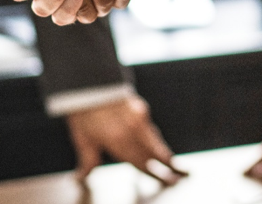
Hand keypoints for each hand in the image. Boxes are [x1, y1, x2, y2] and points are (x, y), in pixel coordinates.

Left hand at [65, 94, 187, 184]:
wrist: (87, 80)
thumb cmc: (82, 110)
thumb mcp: (82, 137)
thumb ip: (88, 160)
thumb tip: (82, 176)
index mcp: (119, 141)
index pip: (142, 163)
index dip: (155, 174)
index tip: (167, 180)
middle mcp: (133, 130)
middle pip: (155, 153)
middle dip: (167, 165)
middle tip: (179, 175)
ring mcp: (139, 117)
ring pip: (155, 140)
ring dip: (162, 151)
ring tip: (169, 160)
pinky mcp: (140, 107)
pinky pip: (150, 127)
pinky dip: (153, 137)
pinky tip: (152, 140)